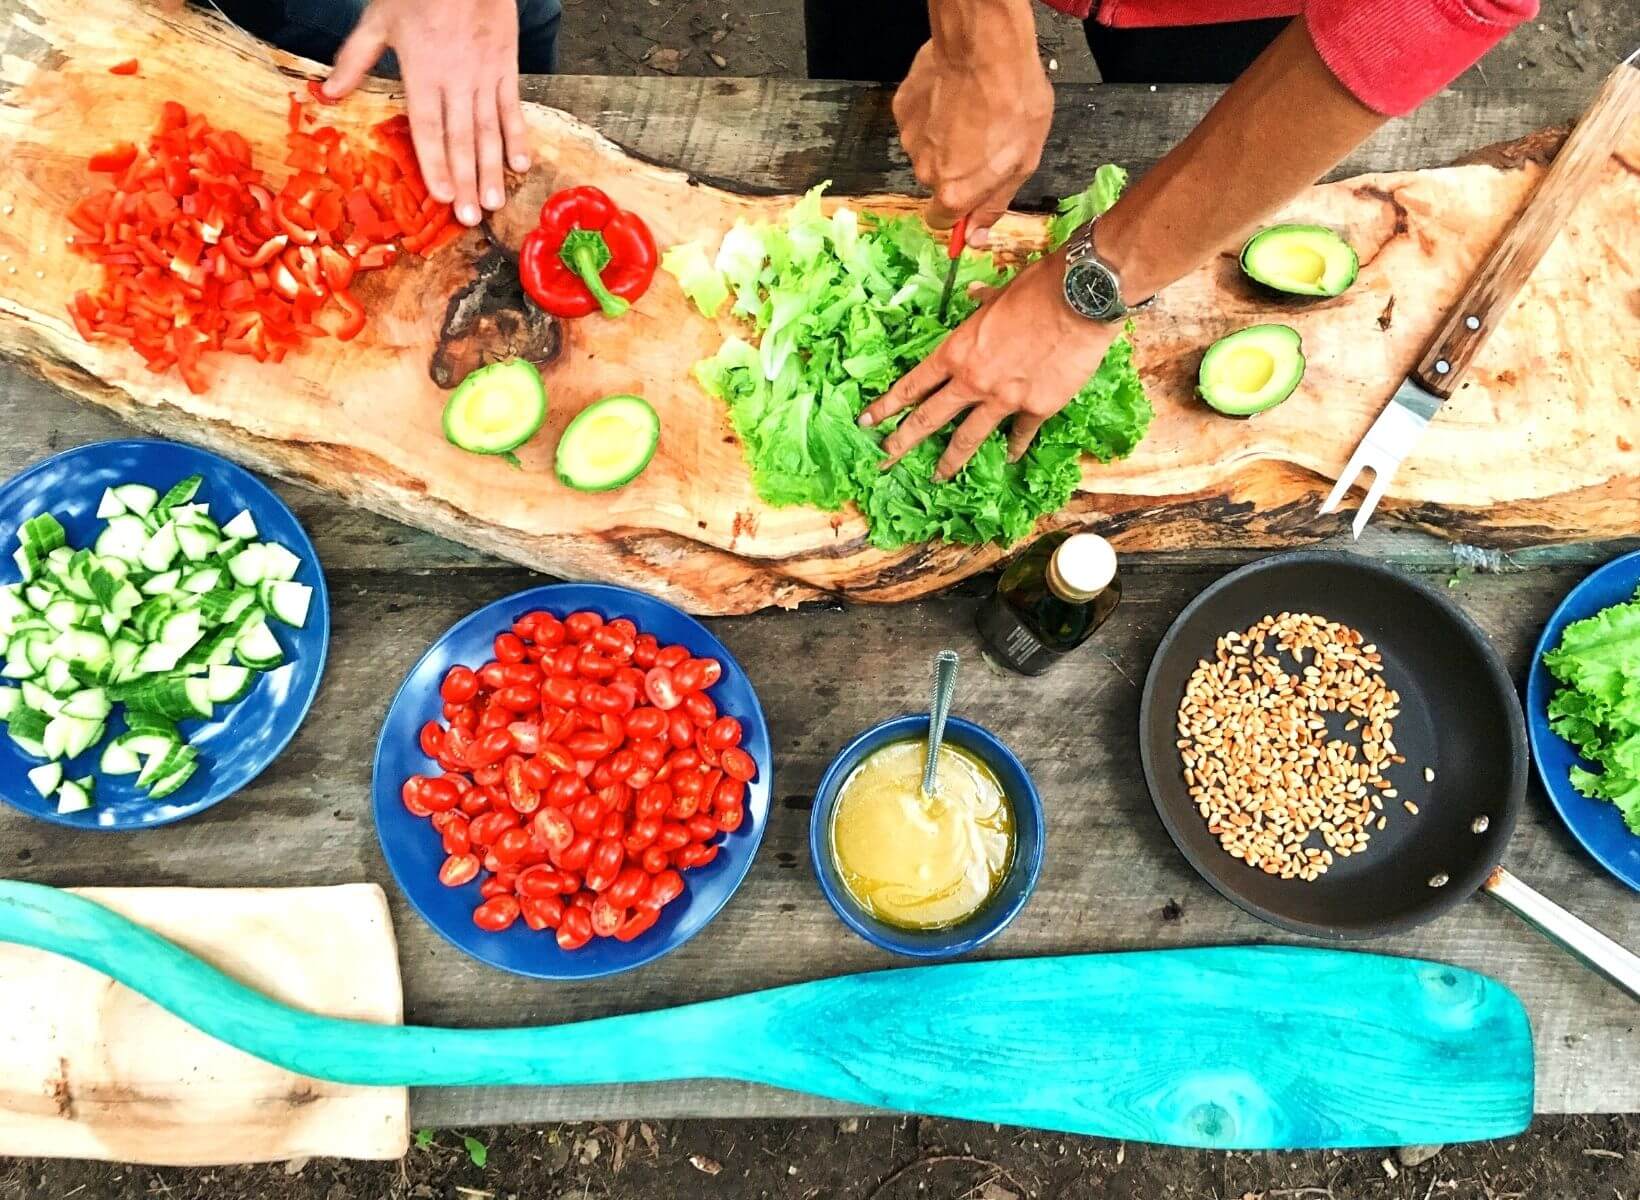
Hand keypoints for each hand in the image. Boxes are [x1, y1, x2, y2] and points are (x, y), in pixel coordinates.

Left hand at [324, 0, 531, 226]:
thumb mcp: (379, 18)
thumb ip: (356, 58)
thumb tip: (328, 92)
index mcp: (423, 70)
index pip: (428, 126)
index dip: (434, 163)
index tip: (440, 196)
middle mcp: (457, 79)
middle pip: (461, 138)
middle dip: (465, 180)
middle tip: (470, 218)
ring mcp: (486, 75)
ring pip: (489, 130)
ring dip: (491, 169)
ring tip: (493, 203)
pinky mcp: (507, 67)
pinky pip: (513, 108)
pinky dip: (518, 136)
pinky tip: (519, 165)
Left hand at [859, 250, 1118, 479]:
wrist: (1080, 298)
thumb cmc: (1037, 288)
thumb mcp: (999, 294)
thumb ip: (981, 304)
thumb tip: (973, 296)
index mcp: (957, 351)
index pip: (912, 385)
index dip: (887, 406)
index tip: (867, 421)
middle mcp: (973, 380)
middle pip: (929, 419)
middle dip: (903, 441)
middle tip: (885, 459)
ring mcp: (1003, 399)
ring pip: (968, 438)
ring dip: (950, 460)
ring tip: (937, 476)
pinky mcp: (1037, 408)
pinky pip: (1020, 434)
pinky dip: (1015, 446)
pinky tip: (1009, 456)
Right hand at [892, 24, 1052, 243]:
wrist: (986, 48)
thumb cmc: (1013, 102)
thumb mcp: (1022, 163)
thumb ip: (994, 204)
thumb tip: (976, 237)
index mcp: (954, 192)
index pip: (942, 221)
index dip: (959, 210)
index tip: (972, 194)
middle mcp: (925, 171)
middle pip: (937, 182)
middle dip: (957, 168)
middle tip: (984, 141)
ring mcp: (910, 139)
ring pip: (927, 150)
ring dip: (946, 139)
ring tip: (972, 112)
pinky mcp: (902, 109)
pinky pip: (918, 122)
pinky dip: (934, 114)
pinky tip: (955, 96)